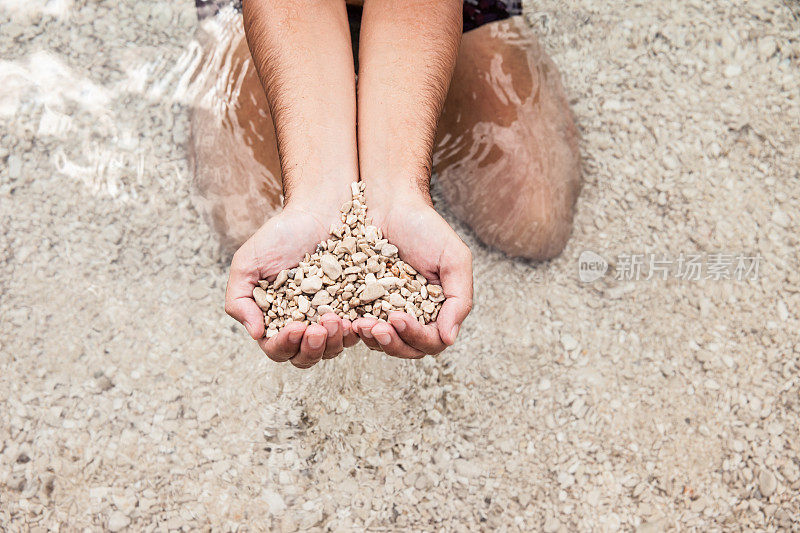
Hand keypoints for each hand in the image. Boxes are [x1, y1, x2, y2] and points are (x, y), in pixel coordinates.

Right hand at [225, 205, 359, 367]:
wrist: (320, 211)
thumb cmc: (280, 236)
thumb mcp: (248, 264)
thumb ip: (239, 300)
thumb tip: (256, 333)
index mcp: (275, 320)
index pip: (277, 349)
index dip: (285, 345)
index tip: (296, 327)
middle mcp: (303, 325)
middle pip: (306, 357)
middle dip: (313, 349)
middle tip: (320, 329)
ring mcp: (331, 319)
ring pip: (334, 349)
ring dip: (336, 342)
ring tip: (339, 320)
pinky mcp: (356, 308)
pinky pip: (359, 332)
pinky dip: (358, 331)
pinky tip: (359, 319)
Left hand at [352, 194, 472, 357]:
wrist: (388, 202)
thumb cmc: (425, 227)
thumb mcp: (454, 259)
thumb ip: (460, 299)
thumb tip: (449, 337)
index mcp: (437, 310)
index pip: (431, 341)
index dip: (415, 336)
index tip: (398, 317)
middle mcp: (412, 314)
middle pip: (405, 349)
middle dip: (390, 342)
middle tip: (374, 326)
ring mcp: (384, 310)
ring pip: (379, 342)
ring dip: (369, 338)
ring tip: (358, 323)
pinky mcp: (358, 301)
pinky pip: (355, 324)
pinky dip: (350, 326)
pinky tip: (340, 317)